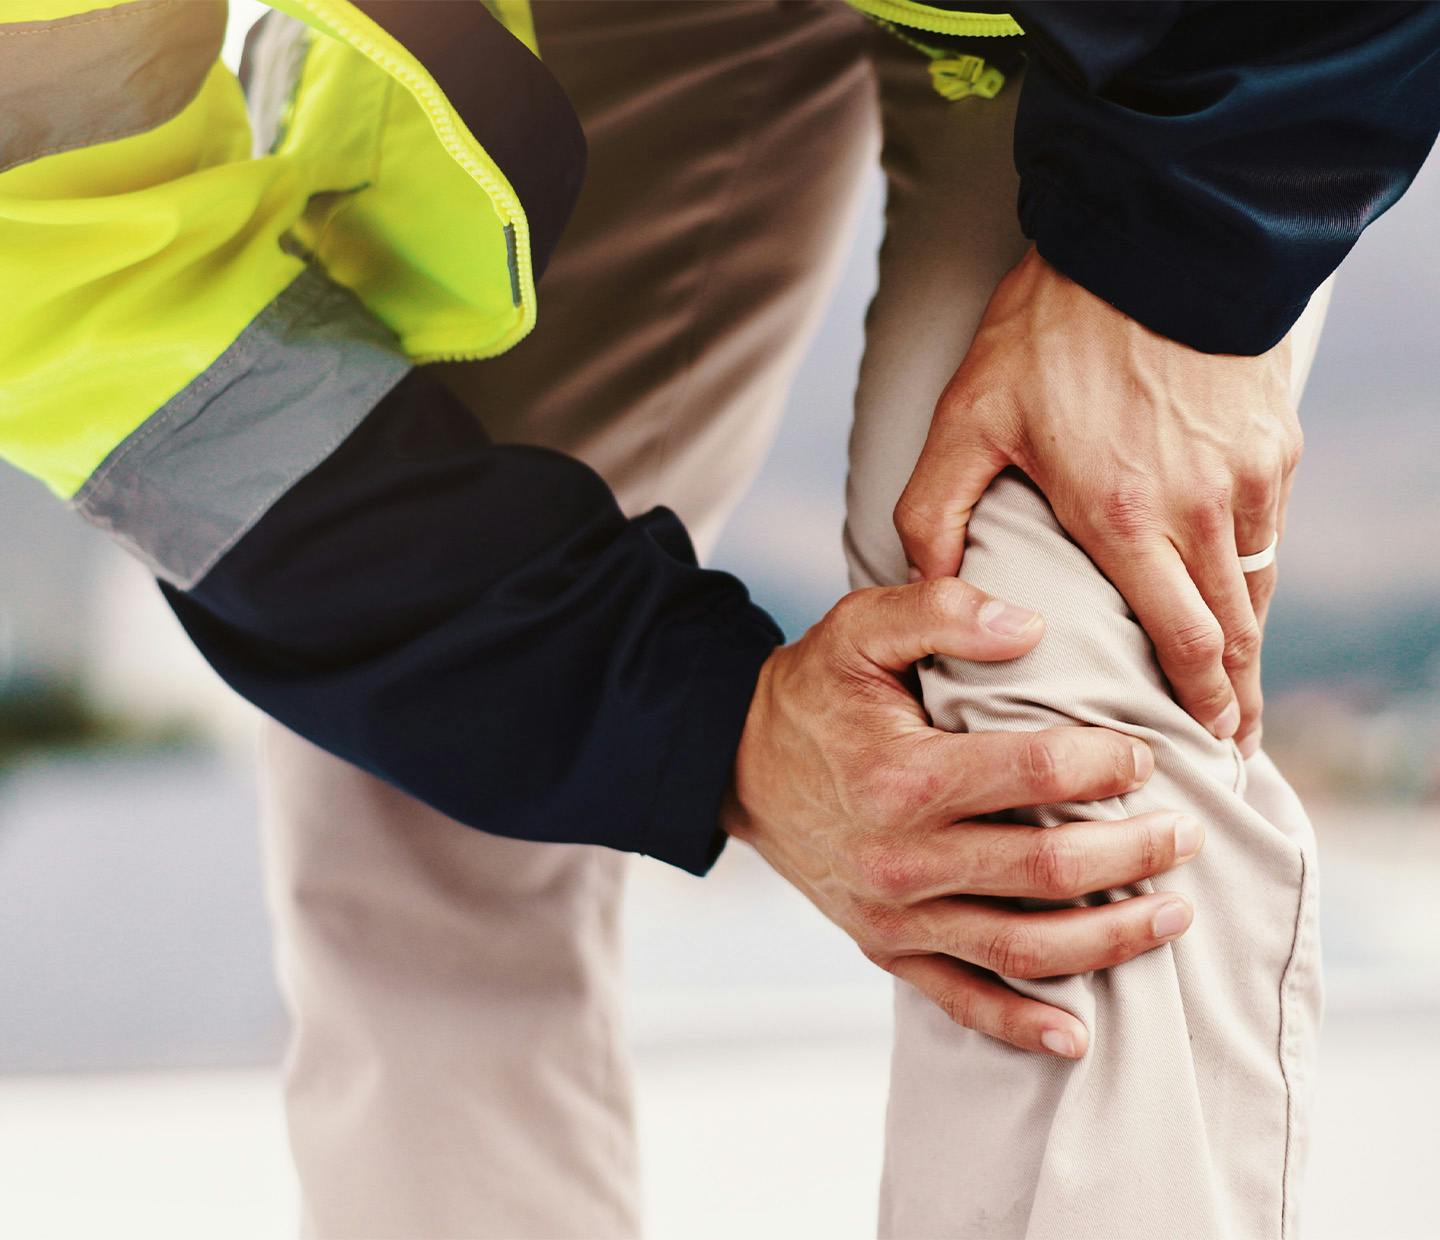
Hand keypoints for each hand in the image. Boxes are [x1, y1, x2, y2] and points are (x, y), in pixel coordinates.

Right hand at [722, 579, 1202, 1057]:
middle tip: (1186, 834)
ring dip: (1111, 938)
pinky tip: (1079, 1035)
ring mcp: (893, 915)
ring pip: (1024, 946)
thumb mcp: (860, 627)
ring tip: (1175, 914)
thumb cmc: (814, 693)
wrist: (739, 764)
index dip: (1104, 762)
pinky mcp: (885, 948)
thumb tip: (1029, 625)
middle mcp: (899, 858)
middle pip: (1047, 869)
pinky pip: (962, 999)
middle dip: (1134, 853)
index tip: (1144, 753)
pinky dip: (1022, 1024)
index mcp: (900, 776)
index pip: (1032, 772)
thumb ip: (941, 610)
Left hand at [894, 246, 1300, 756]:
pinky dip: (1253, 570)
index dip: (1203, 703)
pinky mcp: (1275, 440)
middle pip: (1234, 631)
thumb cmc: (1051, 330)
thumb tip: (926, 586)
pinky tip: (1234, 588)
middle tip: (1234, 740)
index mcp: (1124, 516)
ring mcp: (1249, 474)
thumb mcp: (967, 417)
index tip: (1211, 743)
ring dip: (1248, 637)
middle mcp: (1201, 508)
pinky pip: (1269, 529)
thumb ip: (934, 511)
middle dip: (1237, 694)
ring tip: (1237, 679)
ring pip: (1256, 583)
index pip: (1182, 642)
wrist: (1150, 237)